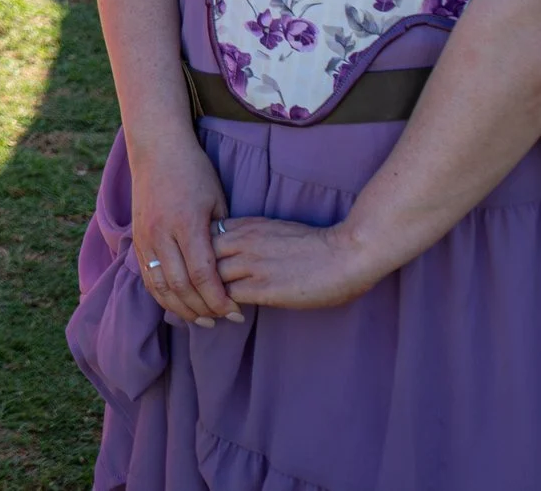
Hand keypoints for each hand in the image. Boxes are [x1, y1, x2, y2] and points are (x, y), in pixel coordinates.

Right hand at [126, 134, 242, 327]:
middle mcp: (161, 233)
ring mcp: (145, 237)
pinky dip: (162, 296)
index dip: (219, 299)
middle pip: (181, 286)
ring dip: (181, 309)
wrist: (157, 148)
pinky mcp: (136, 238)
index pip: (203, 275)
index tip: (236, 312)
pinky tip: (178, 304)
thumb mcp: (217, 200)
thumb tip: (230, 269)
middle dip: (204, 309)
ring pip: (160, 287)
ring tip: (202, 320)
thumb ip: (221, 236)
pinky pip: (147, 276)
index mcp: (186, 223)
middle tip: (223, 319)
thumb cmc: (194, 171)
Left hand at [213, 215, 385, 310]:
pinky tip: (230, 315)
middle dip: (193, 274)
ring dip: (206, 295)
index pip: (202, 235)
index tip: (199, 268)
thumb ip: (254, 238)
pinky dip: (223, 307)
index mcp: (247, 225)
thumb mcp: (277, 230)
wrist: (347, 254)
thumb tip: (238, 253)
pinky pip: (226, 298)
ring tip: (210, 308)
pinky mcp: (263, 288)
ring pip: (208, 279)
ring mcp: (251, 264)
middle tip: (197, 292)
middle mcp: (243, 241)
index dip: (196, 253)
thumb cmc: (318, 245)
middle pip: (197, 255)